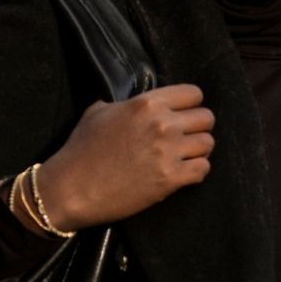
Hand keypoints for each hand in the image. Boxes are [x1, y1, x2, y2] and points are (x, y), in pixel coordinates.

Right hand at [30, 84, 214, 230]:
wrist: (72, 188)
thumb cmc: (81, 149)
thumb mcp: (98, 112)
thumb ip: (125, 103)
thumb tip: (136, 102)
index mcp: (147, 104)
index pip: (193, 93)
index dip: (190, 104)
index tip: (183, 115)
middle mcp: (162, 124)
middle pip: (206, 118)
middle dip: (197, 127)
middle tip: (184, 138)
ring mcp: (168, 152)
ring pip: (208, 143)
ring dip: (198, 150)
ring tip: (184, 156)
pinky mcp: (171, 179)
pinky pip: (203, 169)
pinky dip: (196, 171)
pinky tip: (183, 173)